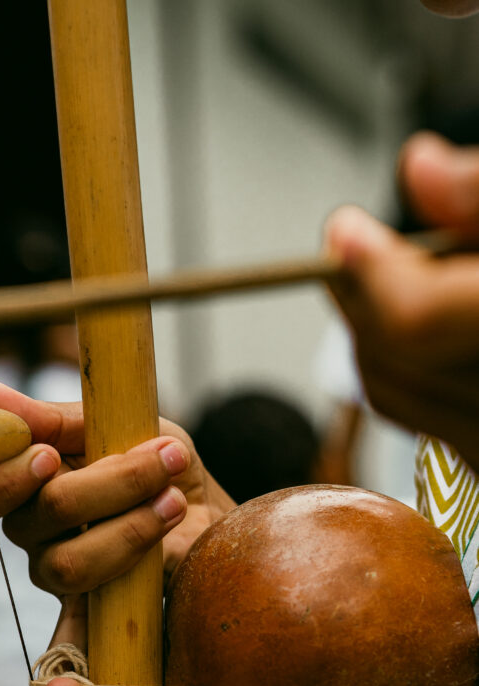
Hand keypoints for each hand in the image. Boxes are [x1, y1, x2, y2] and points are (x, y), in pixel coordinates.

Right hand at [0, 382, 234, 685]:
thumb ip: (60, 418)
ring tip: (175, 502)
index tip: (49, 455)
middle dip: (104, 486)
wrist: (219, 515)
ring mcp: (64, 583)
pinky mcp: (101, 621)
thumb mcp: (124, 425)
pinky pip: (67, 660)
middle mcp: (35, 540)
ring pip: (65, 566)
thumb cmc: (163, 465)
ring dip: (129, 530)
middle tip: (156, 460)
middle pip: (34, 522)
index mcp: (29, 490)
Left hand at [324, 133, 478, 474]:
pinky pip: (429, 422)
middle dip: (362, 298)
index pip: (419, 320)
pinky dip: (412, 372)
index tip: (345, 229)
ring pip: (400, 397)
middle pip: (396, 360)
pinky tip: (435, 328)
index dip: (371, 272)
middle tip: (356, 246)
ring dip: (379, 335)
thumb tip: (421, 169)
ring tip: (395, 277)